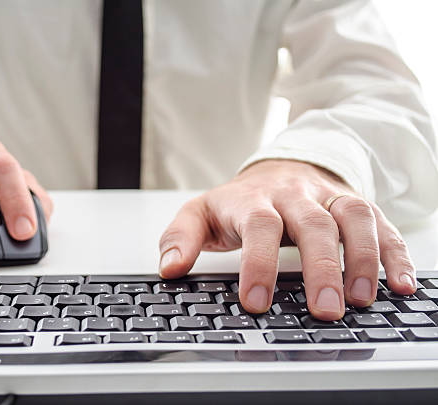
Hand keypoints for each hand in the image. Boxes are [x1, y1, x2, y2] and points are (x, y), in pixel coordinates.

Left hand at [158, 160, 415, 320]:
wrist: (277, 169)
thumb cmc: (239, 201)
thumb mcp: (201, 213)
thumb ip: (180, 236)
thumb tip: (169, 268)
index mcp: (253, 200)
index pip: (258, 226)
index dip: (258, 263)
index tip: (256, 302)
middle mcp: (294, 196)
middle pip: (312, 224)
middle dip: (320, 267)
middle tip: (324, 310)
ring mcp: (328, 198)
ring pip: (353, 217)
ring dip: (363, 258)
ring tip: (362, 299)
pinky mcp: (354, 204)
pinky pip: (381, 223)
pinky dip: (395, 253)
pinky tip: (401, 284)